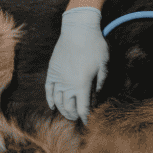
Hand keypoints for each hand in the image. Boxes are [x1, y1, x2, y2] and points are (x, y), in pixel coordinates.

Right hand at [45, 7, 108, 123]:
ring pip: (57, 101)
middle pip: (68, 107)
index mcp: (82, 84)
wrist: (78, 29)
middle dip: (74, 116)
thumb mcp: (104, 65)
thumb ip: (101, 82)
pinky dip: (50, 100)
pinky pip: (48, 90)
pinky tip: (52, 106)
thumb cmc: (94, 46)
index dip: (85, 117)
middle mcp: (68, 84)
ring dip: (63, 110)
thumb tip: (97, 94)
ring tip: (68, 114)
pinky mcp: (52, 71)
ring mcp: (58, 78)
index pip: (82, 108)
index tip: (88, 122)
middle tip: (79, 118)